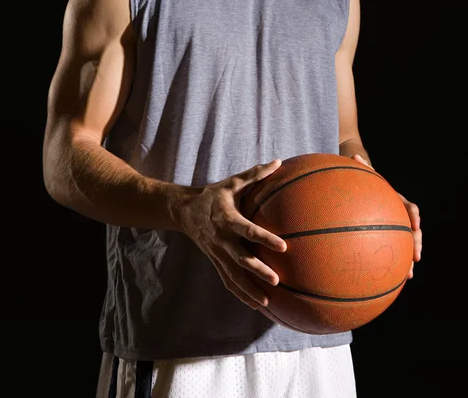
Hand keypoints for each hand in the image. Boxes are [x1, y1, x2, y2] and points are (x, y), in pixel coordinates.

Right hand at [179, 159, 287, 308]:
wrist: (183, 211)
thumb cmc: (213, 195)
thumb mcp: (232, 183)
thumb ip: (255, 175)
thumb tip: (279, 162)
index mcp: (227, 219)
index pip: (248, 230)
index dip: (265, 238)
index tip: (283, 246)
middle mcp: (221, 239)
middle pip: (240, 258)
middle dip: (258, 270)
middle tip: (276, 280)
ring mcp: (216, 253)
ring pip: (233, 275)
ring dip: (249, 290)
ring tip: (267, 303)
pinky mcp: (215, 261)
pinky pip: (227, 281)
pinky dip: (240, 294)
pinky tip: (256, 304)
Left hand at [351, 154, 421, 278]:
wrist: (367, 191)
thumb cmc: (363, 184)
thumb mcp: (362, 177)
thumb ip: (360, 169)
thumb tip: (353, 154)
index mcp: (396, 201)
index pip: (410, 208)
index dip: (413, 217)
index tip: (415, 226)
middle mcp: (400, 215)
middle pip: (414, 231)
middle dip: (416, 244)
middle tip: (416, 257)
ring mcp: (397, 227)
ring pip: (407, 245)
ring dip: (409, 260)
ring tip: (408, 276)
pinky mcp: (390, 238)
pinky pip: (395, 252)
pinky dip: (395, 265)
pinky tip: (391, 281)